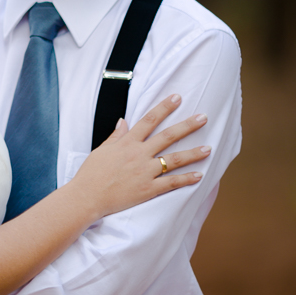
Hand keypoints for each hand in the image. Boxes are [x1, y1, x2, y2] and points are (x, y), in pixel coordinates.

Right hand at [75, 94, 210, 219]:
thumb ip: (115, 136)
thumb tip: (124, 121)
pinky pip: (171, 183)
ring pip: (174, 160)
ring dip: (193, 153)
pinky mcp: (148, 189)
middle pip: (167, 136)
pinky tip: (199, 175)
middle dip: (187, 126)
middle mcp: (138, 154)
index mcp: (127, 143)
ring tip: (208, 149)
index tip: (177, 98)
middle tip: (203, 118)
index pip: (149, 120)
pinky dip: (186, 179)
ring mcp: (145, 172)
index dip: (164, 108)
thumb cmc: (91, 174)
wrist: (87, 197)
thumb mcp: (101, 150)